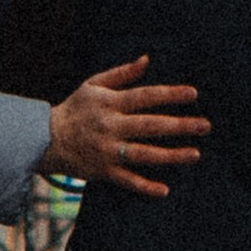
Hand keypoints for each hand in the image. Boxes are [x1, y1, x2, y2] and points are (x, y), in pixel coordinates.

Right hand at [47, 56, 206, 197]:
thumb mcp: (93, 85)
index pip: (145, 96)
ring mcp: (107, 151)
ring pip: (143, 154)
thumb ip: (121, 74)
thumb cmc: (75, 109)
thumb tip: (147, 60)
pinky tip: (164, 190)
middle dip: (179, 125)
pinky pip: (126, 180)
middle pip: (150, 125)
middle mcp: (110, 126)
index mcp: (110, 103)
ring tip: (195, 154)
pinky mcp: (103, 171)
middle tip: (205, 125)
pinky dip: (144, 186)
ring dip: (170, 155)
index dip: (170, 94)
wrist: (45, 139)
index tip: (194, 94)